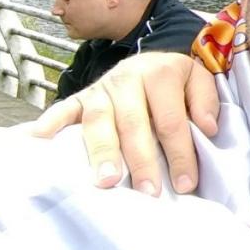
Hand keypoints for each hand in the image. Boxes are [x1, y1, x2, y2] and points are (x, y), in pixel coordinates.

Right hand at [31, 52, 218, 195]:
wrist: (152, 57)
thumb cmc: (177, 80)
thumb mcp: (199, 79)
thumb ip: (205, 100)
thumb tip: (208, 128)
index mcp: (161, 73)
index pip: (170, 120)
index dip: (179, 153)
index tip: (186, 184)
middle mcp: (128, 79)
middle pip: (134, 124)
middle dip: (142, 160)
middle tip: (148, 191)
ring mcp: (101, 88)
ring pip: (99, 121)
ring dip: (102, 151)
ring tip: (106, 181)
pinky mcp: (81, 96)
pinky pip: (65, 108)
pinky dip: (52, 122)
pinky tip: (42, 139)